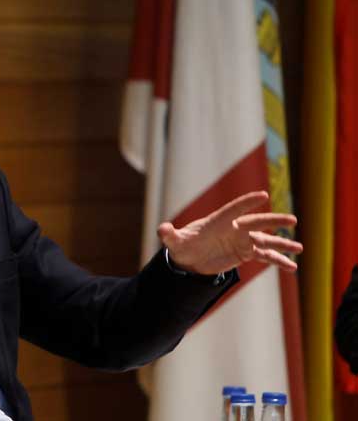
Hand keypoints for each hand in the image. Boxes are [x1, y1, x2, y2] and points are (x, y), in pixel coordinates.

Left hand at [158, 191, 301, 275]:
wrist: (189, 258)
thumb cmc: (182, 245)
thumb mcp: (174, 242)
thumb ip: (170, 235)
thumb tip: (161, 229)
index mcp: (218, 221)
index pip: (234, 209)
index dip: (247, 202)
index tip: (263, 195)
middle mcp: (234, 228)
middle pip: (256, 223)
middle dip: (273, 221)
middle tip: (292, 219)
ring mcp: (242, 240)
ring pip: (265, 240)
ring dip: (282, 243)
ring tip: (300, 247)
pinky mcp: (245, 253)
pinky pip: (264, 256)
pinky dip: (278, 261)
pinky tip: (291, 267)